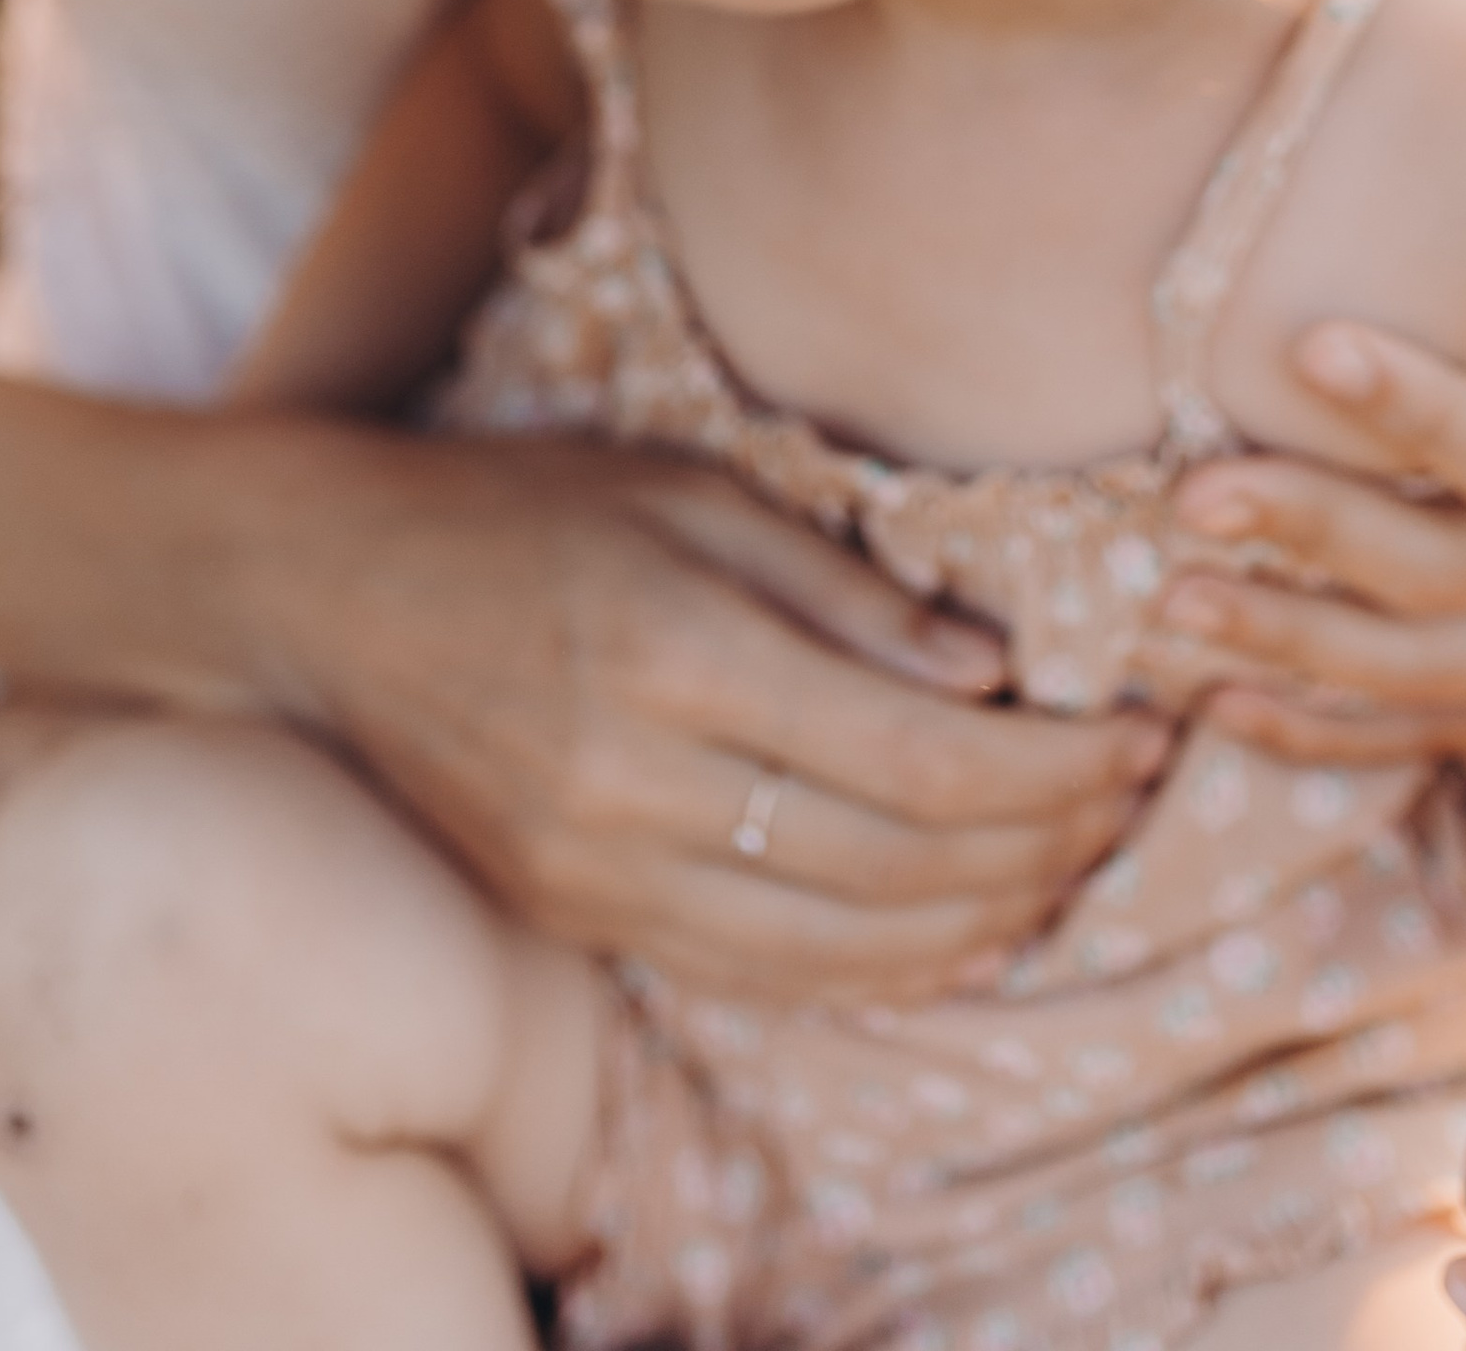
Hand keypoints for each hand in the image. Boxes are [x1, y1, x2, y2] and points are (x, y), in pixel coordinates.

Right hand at [244, 423, 1167, 995]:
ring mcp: (602, 873)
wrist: (325, 600)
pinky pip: (765, 976)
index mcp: (678, 650)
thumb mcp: (685, 490)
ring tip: (1071, 859)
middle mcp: (639, 784)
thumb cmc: (519, 510)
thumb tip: (990, 669)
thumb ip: (839, 585)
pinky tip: (958, 928)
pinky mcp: (580, 918)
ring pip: (846, 947)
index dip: (1057, 764)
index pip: (922, 757)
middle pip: (903, 862)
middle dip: (1049, 836)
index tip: (1140, 726)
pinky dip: (885, 968)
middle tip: (1134, 787)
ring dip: (986, 917)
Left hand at [1165, 322, 1465, 760]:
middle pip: (1442, 565)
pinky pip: (1398, 741)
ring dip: (1283, 634)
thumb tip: (1393, 149)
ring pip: (1407, 666)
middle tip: (1194, 496)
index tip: (1307, 345)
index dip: (1417, 401)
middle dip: (1310, 523)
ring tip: (1174, 597)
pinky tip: (1214, 698)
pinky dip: (1305, 726)